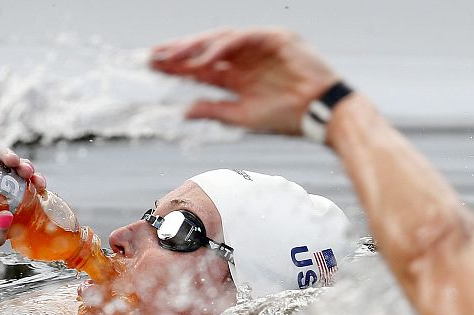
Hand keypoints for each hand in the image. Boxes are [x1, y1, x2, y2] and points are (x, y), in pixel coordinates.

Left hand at [150, 27, 338, 134]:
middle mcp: (244, 60)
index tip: (153, 67)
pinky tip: (204, 58)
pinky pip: (242, 38)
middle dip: (179, 53)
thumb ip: (214, 111)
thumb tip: (184, 112)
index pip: (201, 70)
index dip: (177, 68)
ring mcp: (258, 47)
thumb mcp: (242, 117)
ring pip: (220, 40)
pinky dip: (222, 47)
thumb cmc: (286, 118)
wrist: (320, 113)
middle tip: (153, 56)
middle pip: (205, 52)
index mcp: (238, 78)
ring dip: (195, 46)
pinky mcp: (273, 38)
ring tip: (172, 55)